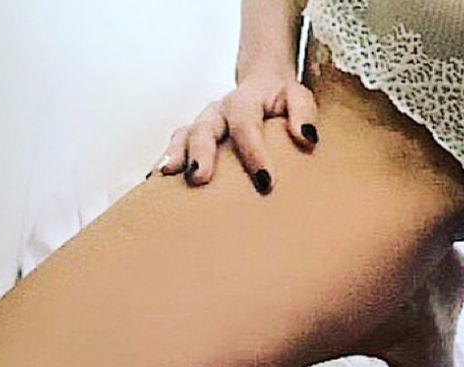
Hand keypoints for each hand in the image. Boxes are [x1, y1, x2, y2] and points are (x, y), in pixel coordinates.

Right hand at [151, 73, 318, 193]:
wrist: (262, 86)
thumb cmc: (282, 100)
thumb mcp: (299, 98)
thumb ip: (303, 114)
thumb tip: (307, 137)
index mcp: (244, 101)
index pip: (246, 123)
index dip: (253, 152)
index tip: (265, 181)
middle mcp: (218, 111)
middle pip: (204, 128)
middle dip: (200, 153)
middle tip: (200, 177)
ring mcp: (203, 123)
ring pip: (183, 137)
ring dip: (174, 156)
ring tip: (165, 176)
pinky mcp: (193, 137)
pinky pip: (176, 147)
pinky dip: (166, 162)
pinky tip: (156, 182)